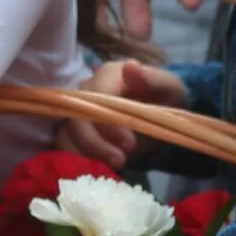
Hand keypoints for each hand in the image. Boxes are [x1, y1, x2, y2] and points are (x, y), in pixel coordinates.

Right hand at [59, 59, 188, 166]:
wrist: (160, 116)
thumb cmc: (165, 98)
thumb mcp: (170, 88)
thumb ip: (153, 79)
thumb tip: (130, 66)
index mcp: (108, 75)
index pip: (97, 96)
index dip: (109, 122)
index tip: (130, 143)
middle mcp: (86, 91)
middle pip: (77, 117)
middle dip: (96, 142)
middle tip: (121, 160)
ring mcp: (78, 112)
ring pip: (67, 134)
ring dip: (86, 153)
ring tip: (113, 166)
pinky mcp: (75, 133)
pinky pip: (65, 146)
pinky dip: (78, 160)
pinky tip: (100, 169)